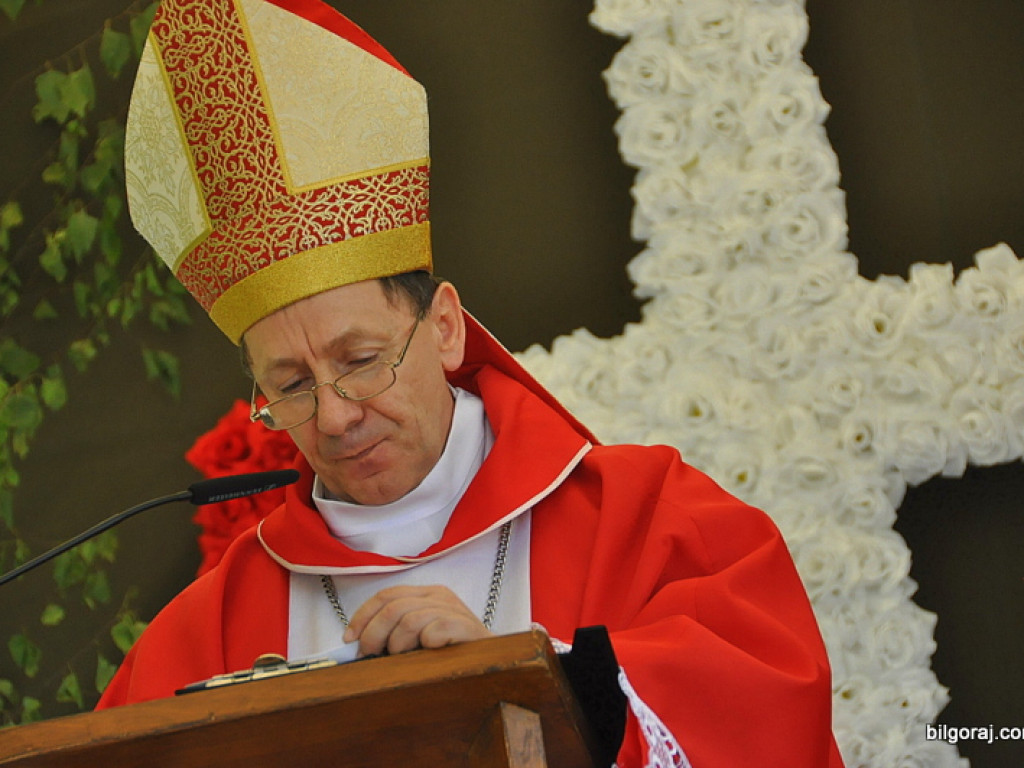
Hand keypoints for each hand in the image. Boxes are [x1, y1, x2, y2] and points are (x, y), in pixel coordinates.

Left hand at [342, 584, 493, 656]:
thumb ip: (395, 633)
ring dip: (397, 645)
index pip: (386, 595)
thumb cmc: (452, 652)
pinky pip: (433, 631)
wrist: (497, 662)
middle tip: (370, 655)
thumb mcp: (421, 637)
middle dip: (373, 634)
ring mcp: (455, 610)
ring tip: (403, 658)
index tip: (349, 639)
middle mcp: (440, 596)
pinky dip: (424, 645)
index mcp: (427, 594)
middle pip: (393, 606)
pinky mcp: (467, 627)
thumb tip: (357, 644)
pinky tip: (428, 654)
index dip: (363, 616)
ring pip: (409, 620)